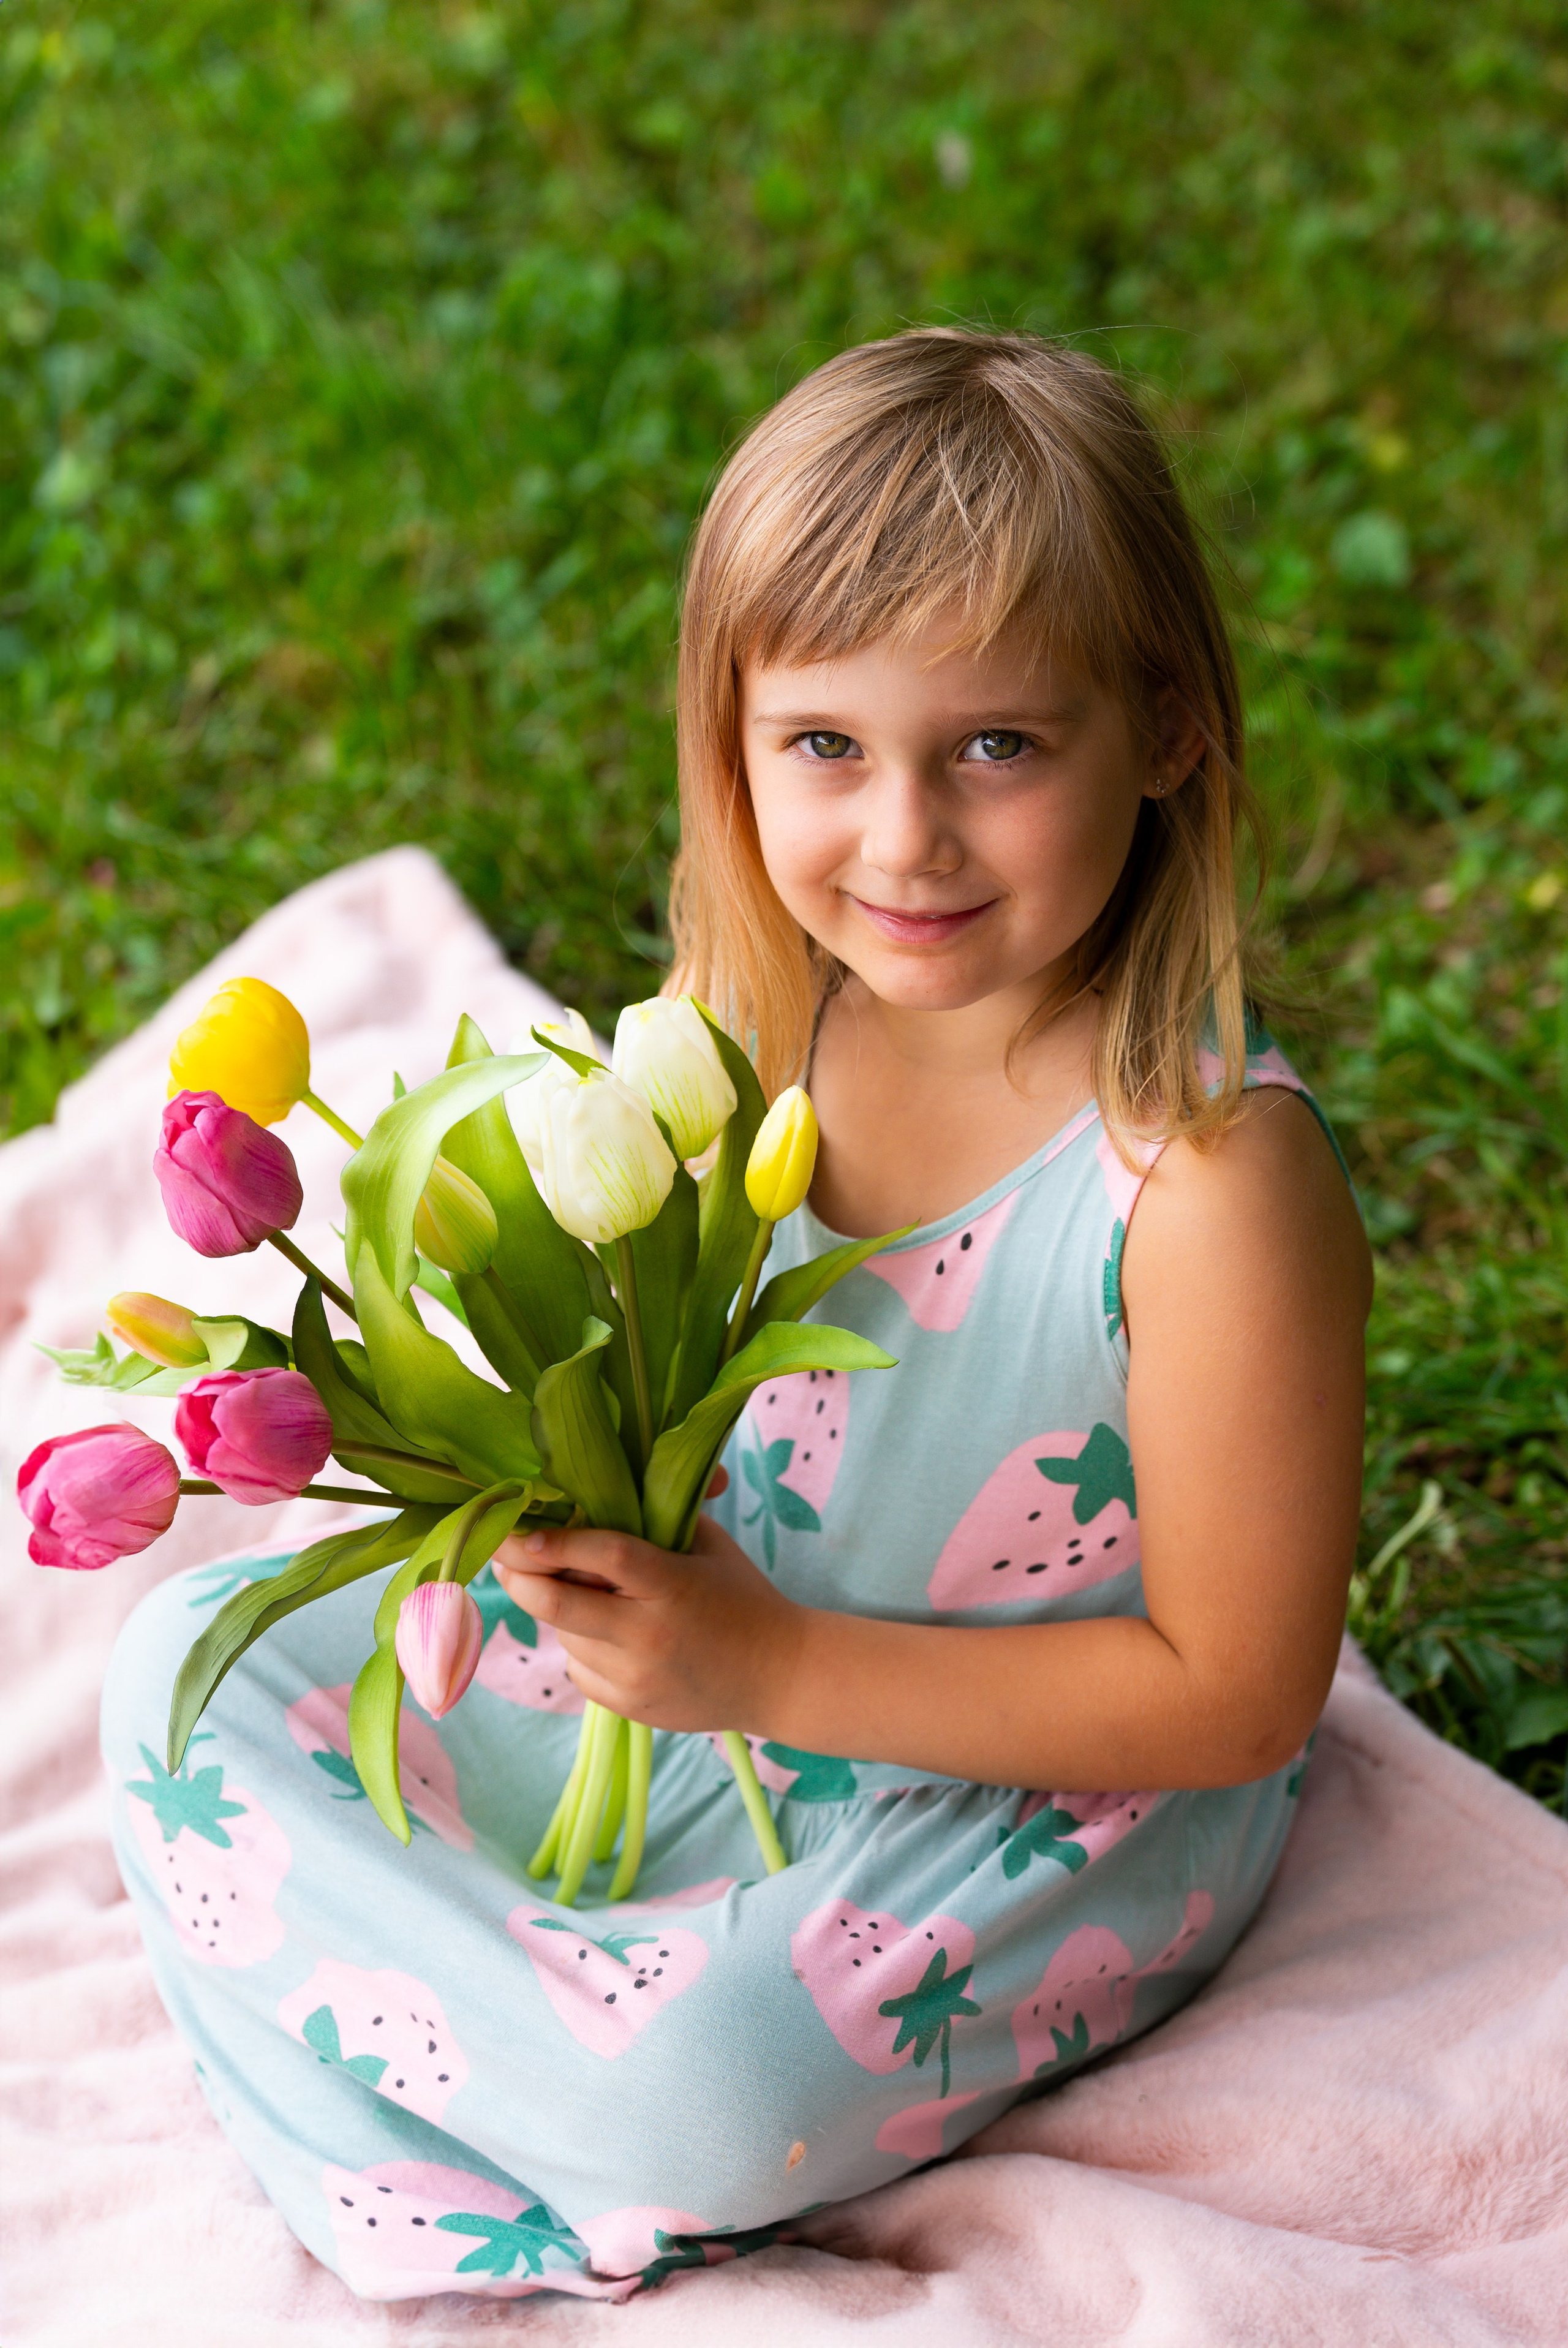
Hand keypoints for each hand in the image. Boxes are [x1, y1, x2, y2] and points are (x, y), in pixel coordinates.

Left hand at [492, 1474, 805, 1731]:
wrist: (780, 1677)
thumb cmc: (743, 1597)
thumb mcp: (709, 1545)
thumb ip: (661, 1512)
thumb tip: (610, 1470)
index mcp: (672, 1584)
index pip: (603, 1555)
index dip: (554, 1540)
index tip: (519, 1529)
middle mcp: (647, 1635)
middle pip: (557, 1603)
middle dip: (517, 1576)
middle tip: (502, 1554)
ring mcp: (635, 1678)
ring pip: (564, 1635)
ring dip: (559, 1609)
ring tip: (582, 1591)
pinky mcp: (629, 1708)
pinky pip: (580, 1669)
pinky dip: (582, 1646)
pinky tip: (612, 1636)